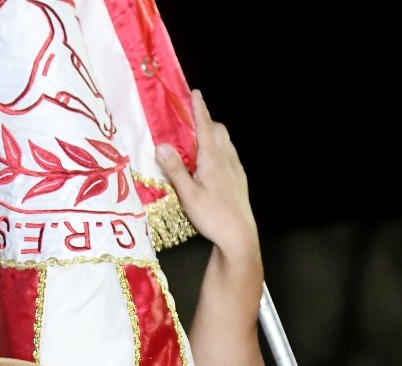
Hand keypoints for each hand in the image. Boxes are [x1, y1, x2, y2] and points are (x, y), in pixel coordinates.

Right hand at [155, 90, 257, 260]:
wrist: (239, 236)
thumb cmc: (213, 216)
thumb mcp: (188, 195)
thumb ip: (175, 169)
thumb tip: (161, 145)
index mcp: (213, 160)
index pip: (205, 127)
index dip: (199, 109)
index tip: (195, 93)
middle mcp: (227, 160)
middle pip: (219, 131)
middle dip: (207, 121)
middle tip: (193, 118)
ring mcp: (236, 171)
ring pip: (226, 143)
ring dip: (215, 135)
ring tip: (201, 139)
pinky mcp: (239, 181)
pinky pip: (230, 157)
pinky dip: (220, 150)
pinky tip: (213, 162)